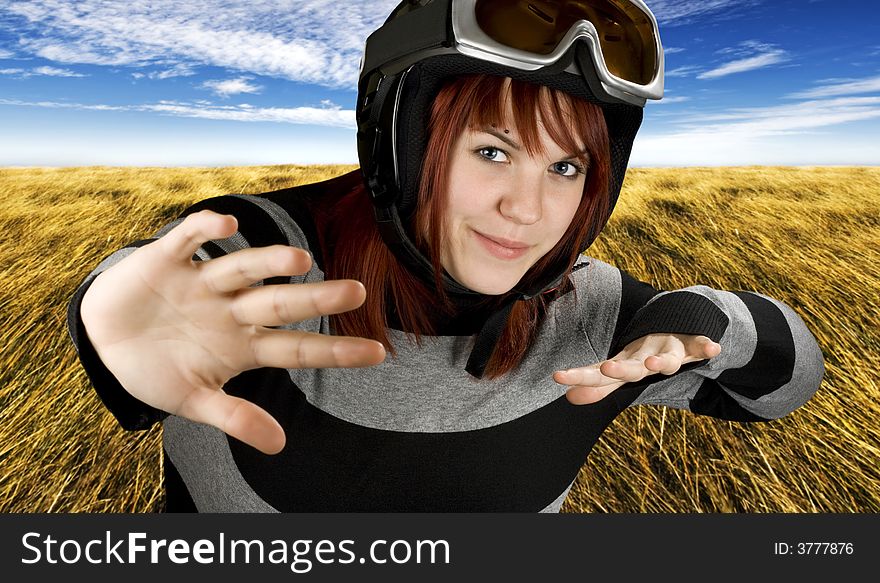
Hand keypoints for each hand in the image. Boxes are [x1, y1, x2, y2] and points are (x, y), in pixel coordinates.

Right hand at [80, 210, 385, 454]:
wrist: (105, 338)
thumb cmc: (157, 368)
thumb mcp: (193, 400)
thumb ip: (234, 417)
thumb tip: (279, 445)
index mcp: (243, 345)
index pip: (296, 348)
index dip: (334, 350)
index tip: (378, 353)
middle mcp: (231, 310)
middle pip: (278, 303)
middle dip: (314, 299)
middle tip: (356, 292)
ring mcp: (202, 283)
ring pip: (242, 269)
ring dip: (268, 262)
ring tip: (300, 260)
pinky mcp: (166, 260)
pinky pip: (188, 240)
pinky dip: (204, 230)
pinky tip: (227, 225)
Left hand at [553, 333, 720, 404]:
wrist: (671, 324)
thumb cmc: (642, 354)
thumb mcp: (622, 371)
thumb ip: (600, 387)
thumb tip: (570, 399)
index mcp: (625, 363)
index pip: (599, 373)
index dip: (580, 376)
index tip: (557, 377)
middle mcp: (643, 354)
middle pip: (631, 367)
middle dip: (620, 369)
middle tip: (606, 369)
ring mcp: (668, 348)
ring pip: (666, 358)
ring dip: (661, 361)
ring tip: (655, 364)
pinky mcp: (690, 345)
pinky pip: (699, 346)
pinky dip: (705, 346)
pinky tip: (713, 347)